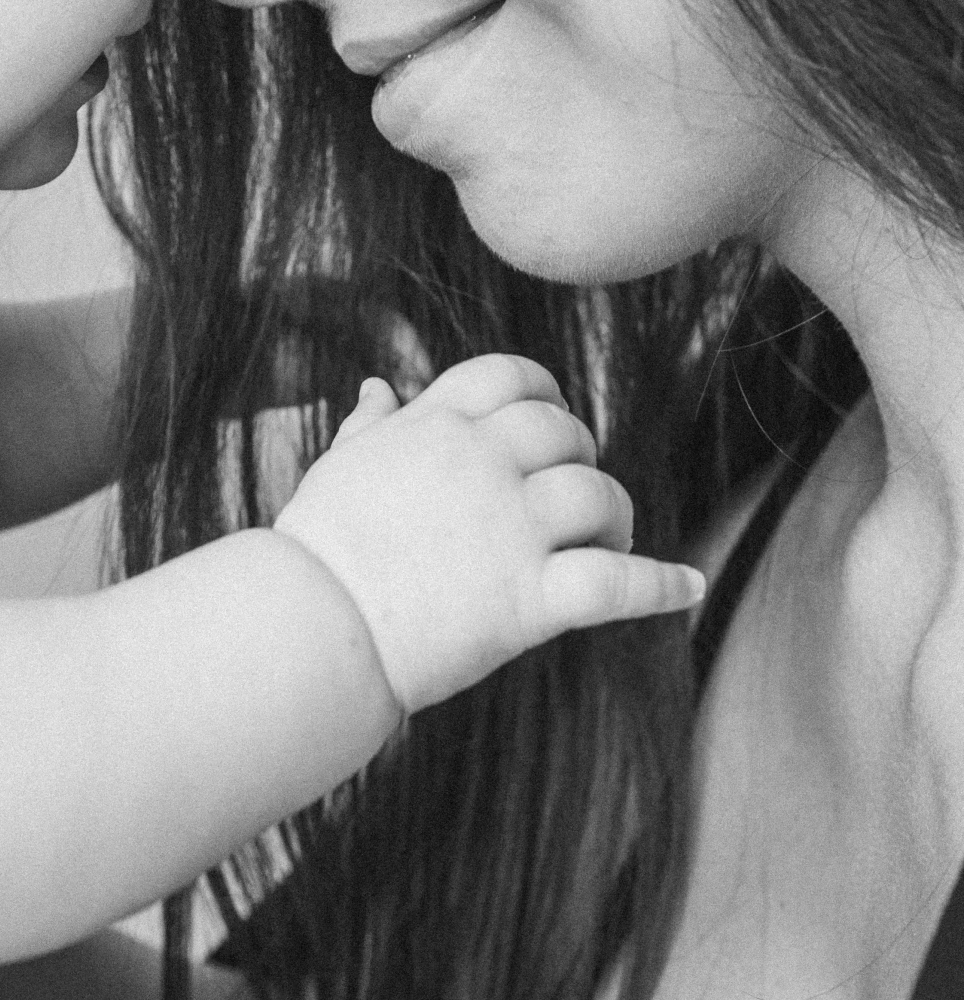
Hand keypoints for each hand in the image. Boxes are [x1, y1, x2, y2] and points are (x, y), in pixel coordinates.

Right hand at [274, 353, 703, 713]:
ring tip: (609, 542)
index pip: (511, 375)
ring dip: (614, 516)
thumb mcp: (341, 464)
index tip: (550, 420)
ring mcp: (510, 527)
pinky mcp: (530, 598)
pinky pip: (617, 583)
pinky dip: (661, 585)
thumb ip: (372, 424)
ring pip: (597, 494)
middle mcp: (480, 461)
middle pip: (563, 432)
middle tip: (573, 497)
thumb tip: (378, 387)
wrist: (310, 624)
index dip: (543, 393)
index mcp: (434, 423)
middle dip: (578, 457)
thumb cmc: (317, 548)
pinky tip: (688, 586)